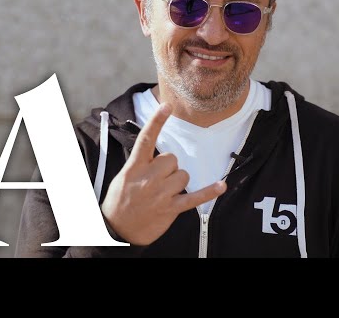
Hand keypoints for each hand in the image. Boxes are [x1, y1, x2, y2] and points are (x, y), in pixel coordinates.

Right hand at [101, 102, 226, 245]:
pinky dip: (209, 192)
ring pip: (183, 174)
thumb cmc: (121, 200)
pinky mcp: (170, 208)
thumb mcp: (124, 176)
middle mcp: (147, 178)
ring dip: (178, 181)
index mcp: (134, 167)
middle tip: (157, 180)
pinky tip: (221, 186)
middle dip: (169, 167)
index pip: (146, 139)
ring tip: (164, 192)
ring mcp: (160, 194)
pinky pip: (194, 197)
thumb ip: (141, 163)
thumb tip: (160, 151)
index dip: (156, 121)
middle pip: (172, 158)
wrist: (117, 231)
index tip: (166, 106)